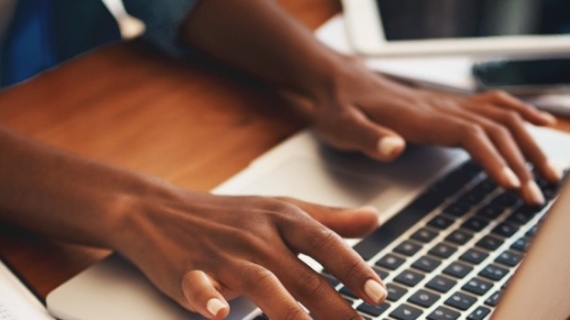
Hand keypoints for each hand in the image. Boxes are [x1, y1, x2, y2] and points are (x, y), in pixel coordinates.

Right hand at [114, 190, 384, 319]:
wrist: (159, 208)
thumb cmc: (227, 214)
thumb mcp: (280, 209)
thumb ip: (328, 219)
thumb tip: (374, 218)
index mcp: (282, 220)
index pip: (324, 243)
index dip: (354, 268)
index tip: (379, 294)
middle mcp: (258, 236)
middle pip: (301, 273)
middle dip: (333, 304)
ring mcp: (224, 254)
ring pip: (260, 281)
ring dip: (284, 306)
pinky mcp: (189, 271)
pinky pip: (200, 286)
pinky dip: (210, 300)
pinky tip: (220, 314)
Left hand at [309, 58, 561, 204]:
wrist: (338, 83)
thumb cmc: (339, 108)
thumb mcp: (342, 126)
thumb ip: (368, 137)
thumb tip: (394, 147)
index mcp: (417, 117)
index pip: (468, 134)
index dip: (493, 159)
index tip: (512, 185)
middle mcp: (438, 107)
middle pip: (494, 128)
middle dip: (520, 161)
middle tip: (536, 196)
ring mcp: (445, 103)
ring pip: (500, 116)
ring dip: (528, 142)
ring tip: (549, 173)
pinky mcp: (445, 105)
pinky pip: (492, 103)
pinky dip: (520, 112)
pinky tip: (539, 122)